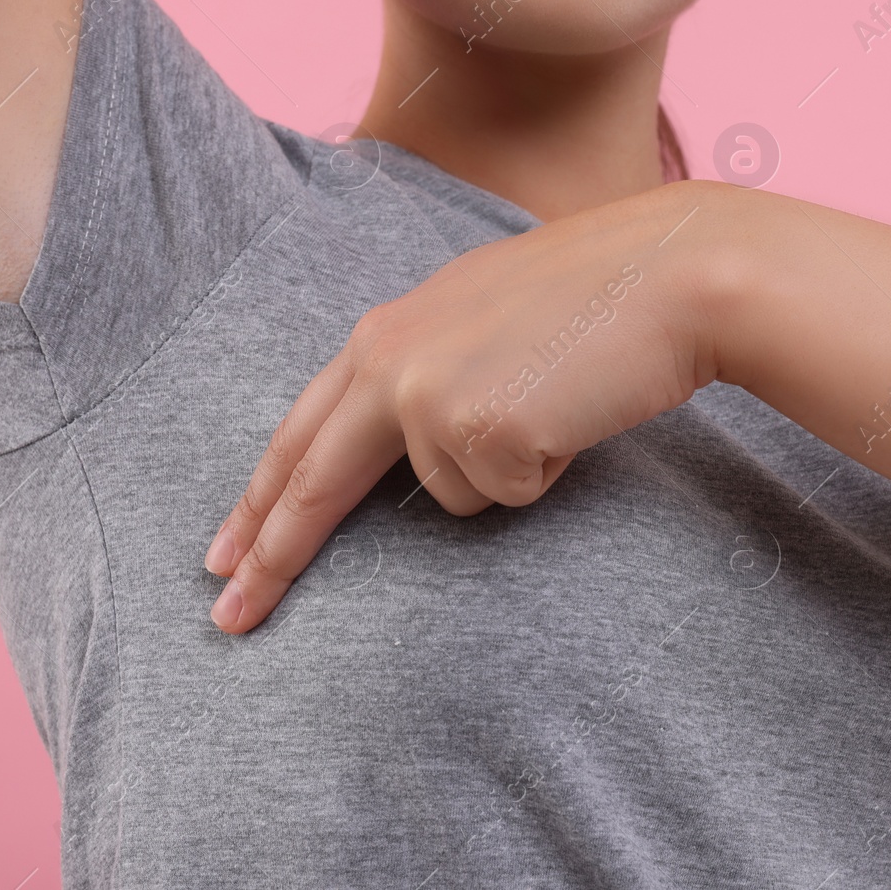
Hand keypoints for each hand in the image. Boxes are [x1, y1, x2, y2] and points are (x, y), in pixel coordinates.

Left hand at [201, 179, 733, 632]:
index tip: (222, 552)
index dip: (258, 498)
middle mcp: (388, 362)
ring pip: (450, 497)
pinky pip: (505, 496)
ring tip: (552, 402)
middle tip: (228, 616)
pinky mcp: (479, 432)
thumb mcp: (477, 314)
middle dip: (271, 558)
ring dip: (503, 470)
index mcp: (384, 332)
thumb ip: (423, 366)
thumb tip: (402, 433)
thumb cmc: (592, 295)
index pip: (301, 430)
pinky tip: (570, 413)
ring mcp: (429, 397)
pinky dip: (542, 471)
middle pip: (312, 483)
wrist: (668, 273)